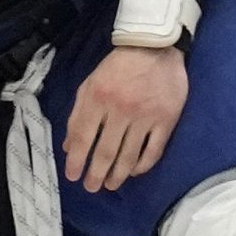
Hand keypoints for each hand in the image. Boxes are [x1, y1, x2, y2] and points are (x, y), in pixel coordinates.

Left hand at [62, 46, 187, 192]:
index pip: (84, 137)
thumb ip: (78, 115)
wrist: (154, 48)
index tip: (72, 176)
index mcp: (98, 99)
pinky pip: (154, 150)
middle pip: (106, 151)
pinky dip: (143, 165)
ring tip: (110, 185)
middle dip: (96, 173)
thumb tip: (70, 146)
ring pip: (129, 154)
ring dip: (118, 174)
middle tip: (91, 187)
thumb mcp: (89, 85)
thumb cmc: (117, 67)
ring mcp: (145, 116)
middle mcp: (120, 110)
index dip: (77, 160)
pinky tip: (134, 172)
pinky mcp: (166, 119)